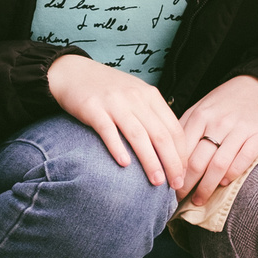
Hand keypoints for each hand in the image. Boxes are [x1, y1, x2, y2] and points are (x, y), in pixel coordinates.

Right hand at [48, 54, 187, 186]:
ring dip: (150, 161)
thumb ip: (153, 115)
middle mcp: (135, 98)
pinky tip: (124, 164)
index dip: (182, 154)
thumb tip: (171, 148)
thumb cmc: (108, 89)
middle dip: (172, 162)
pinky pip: (108, 131)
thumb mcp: (136, 94)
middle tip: (176, 184)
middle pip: (160, 134)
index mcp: (150, 96)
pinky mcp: (93, 108)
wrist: (73, 72)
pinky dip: (117, 148)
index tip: (183, 173)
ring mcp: (114, 103)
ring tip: (156, 181)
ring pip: (138, 135)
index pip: (174, 128)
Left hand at [175, 74, 257, 205]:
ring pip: (219, 165)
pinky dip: (232, 174)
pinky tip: (224, 183)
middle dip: (186, 185)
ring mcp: (239, 129)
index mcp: (199, 116)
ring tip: (199, 200)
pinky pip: (243, 160)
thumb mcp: (201, 108)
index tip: (169, 187)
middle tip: (180, 199)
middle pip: (198, 162)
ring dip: (207, 187)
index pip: (181, 150)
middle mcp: (218, 122)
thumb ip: (185, 129)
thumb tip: (167, 156)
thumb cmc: (225, 102)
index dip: (173, 172)